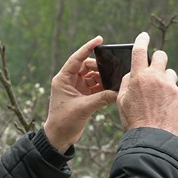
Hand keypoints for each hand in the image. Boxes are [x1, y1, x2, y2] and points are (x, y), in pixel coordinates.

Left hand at [44, 36, 117, 151]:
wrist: (59, 138)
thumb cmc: (64, 122)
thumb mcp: (84, 108)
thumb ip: (102, 98)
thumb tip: (118, 91)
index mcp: (63, 79)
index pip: (77, 58)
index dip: (88, 48)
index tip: (99, 39)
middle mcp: (69, 81)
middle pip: (86, 67)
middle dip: (99, 68)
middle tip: (111, 69)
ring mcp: (76, 89)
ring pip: (92, 77)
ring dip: (102, 79)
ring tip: (113, 81)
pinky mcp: (82, 97)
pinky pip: (95, 87)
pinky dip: (103, 88)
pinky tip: (112, 90)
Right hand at [116, 32, 177, 135]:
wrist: (153, 138)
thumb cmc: (134, 120)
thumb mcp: (122, 101)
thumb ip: (127, 83)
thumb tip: (132, 74)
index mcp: (139, 77)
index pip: (139, 51)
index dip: (142, 40)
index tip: (144, 36)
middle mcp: (156, 77)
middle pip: (161, 56)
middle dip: (158, 58)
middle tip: (154, 67)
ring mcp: (170, 86)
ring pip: (170, 73)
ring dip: (165, 79)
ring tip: (159, 95)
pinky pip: (175, 90)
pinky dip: (170, 96)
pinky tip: (164, 108)